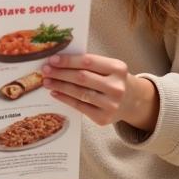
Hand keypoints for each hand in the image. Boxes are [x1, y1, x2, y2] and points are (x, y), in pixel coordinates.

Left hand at [41, 53, 158, 130]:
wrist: (132, 101)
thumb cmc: (114, 79)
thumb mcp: (109, 67)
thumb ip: (89, 63)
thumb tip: (58, 61)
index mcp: (117, 68)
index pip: (88, 61)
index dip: (68, 60)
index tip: (52, 59)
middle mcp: (117, 87)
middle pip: (82, 78)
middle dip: (60, 73)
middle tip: (45, 70)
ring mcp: (111, 104)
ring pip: (80, 93)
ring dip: (60, 86)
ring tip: (47, 81)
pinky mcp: (104, 118)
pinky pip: (80, 107)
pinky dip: (65, 99)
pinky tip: (55, 93)